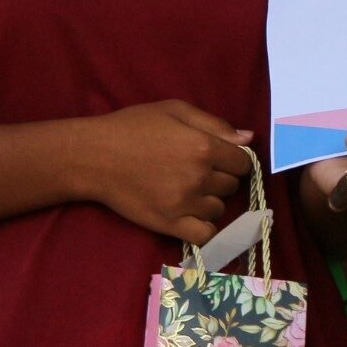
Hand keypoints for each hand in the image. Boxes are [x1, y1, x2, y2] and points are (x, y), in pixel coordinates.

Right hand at [82, 100, 252, 244]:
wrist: (97, 156)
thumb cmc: (135, 126)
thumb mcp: (176, 111)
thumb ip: (215, 124)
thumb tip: (249, 138)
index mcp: (203, 146)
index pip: (242, 162)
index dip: (235, 158)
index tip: (222, 156)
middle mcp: (199, 177)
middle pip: (231, 185)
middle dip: (221, 176)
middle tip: (199, 168)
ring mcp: (185, 204)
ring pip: (219, 209)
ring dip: (211, 199)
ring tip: (190, 188)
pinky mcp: (169, 225)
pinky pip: (204, 235)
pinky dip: (204, 225)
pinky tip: (192, 213)